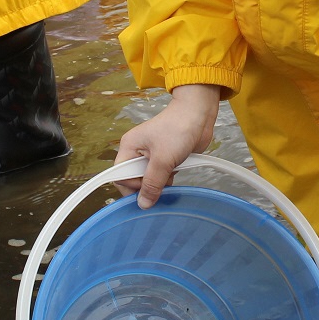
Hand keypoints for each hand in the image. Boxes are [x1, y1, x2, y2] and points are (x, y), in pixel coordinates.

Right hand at [114, 84, 221, 207]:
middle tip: (162, 184)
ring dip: (160, 183)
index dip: (131, 187)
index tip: (147, 190)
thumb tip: (143, 204)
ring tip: (171, 174)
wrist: (199, 114)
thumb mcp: (163, 159)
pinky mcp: (165, 158)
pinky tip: (176, 172)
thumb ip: (152, 183)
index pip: (119, 176)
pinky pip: (161, 176)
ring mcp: (151, 155)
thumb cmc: (178, 129)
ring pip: (149, 179)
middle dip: (147, 186)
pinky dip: (168, 178)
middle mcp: (137, 152)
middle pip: (134, 180)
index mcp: (129, 147)